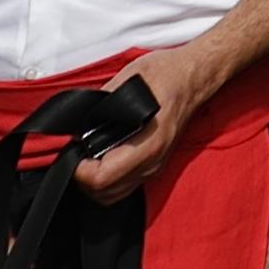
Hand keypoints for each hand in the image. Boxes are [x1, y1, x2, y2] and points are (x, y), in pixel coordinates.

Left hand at [73, 39, 229, 199]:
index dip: (79, 171)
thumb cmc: (169, 73)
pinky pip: (124, 186)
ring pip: (114, 195)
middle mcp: (153, 161)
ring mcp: (155, 165)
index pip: (102, 178)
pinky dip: (107, 180)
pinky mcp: (155, 164)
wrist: (196, 75)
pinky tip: (102, 158)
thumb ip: (100, 105)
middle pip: (105, 194)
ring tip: (87, 158)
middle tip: (76, 155)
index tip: (72, 152)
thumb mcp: (128, 79)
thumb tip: (78, 125)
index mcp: (148, 143)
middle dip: (83, 179)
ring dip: (95, 183)